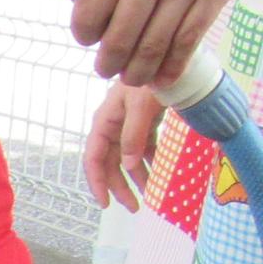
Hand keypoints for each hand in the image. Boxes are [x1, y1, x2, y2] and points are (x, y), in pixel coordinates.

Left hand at [69, 0, 262, 87]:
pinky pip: (190, 39)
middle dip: (109, 61)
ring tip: (132, 75)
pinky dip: (174, 64)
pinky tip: (163, 76)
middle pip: (121, 36)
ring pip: (154, 44)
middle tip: (107, 67)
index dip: (85, 33)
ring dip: (139, 69)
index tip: (88, 38)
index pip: (90, 10)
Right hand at [84, 80, 168, 210]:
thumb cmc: (151, 79)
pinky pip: (144, 148)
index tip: (106, 204)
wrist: (168, 56)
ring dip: (137, 176)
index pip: (94, 159)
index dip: (98, 183)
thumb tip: (129, 164)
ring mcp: (128, 124)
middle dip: (121, 186)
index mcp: (105, 122)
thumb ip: (134, 135)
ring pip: (128, 158)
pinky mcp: (145, 121)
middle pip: (111, 163)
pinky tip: (159, 171)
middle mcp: (113, 126)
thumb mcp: (141, 106)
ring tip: (151, 193)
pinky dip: (150, 161)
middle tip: (135, 207)